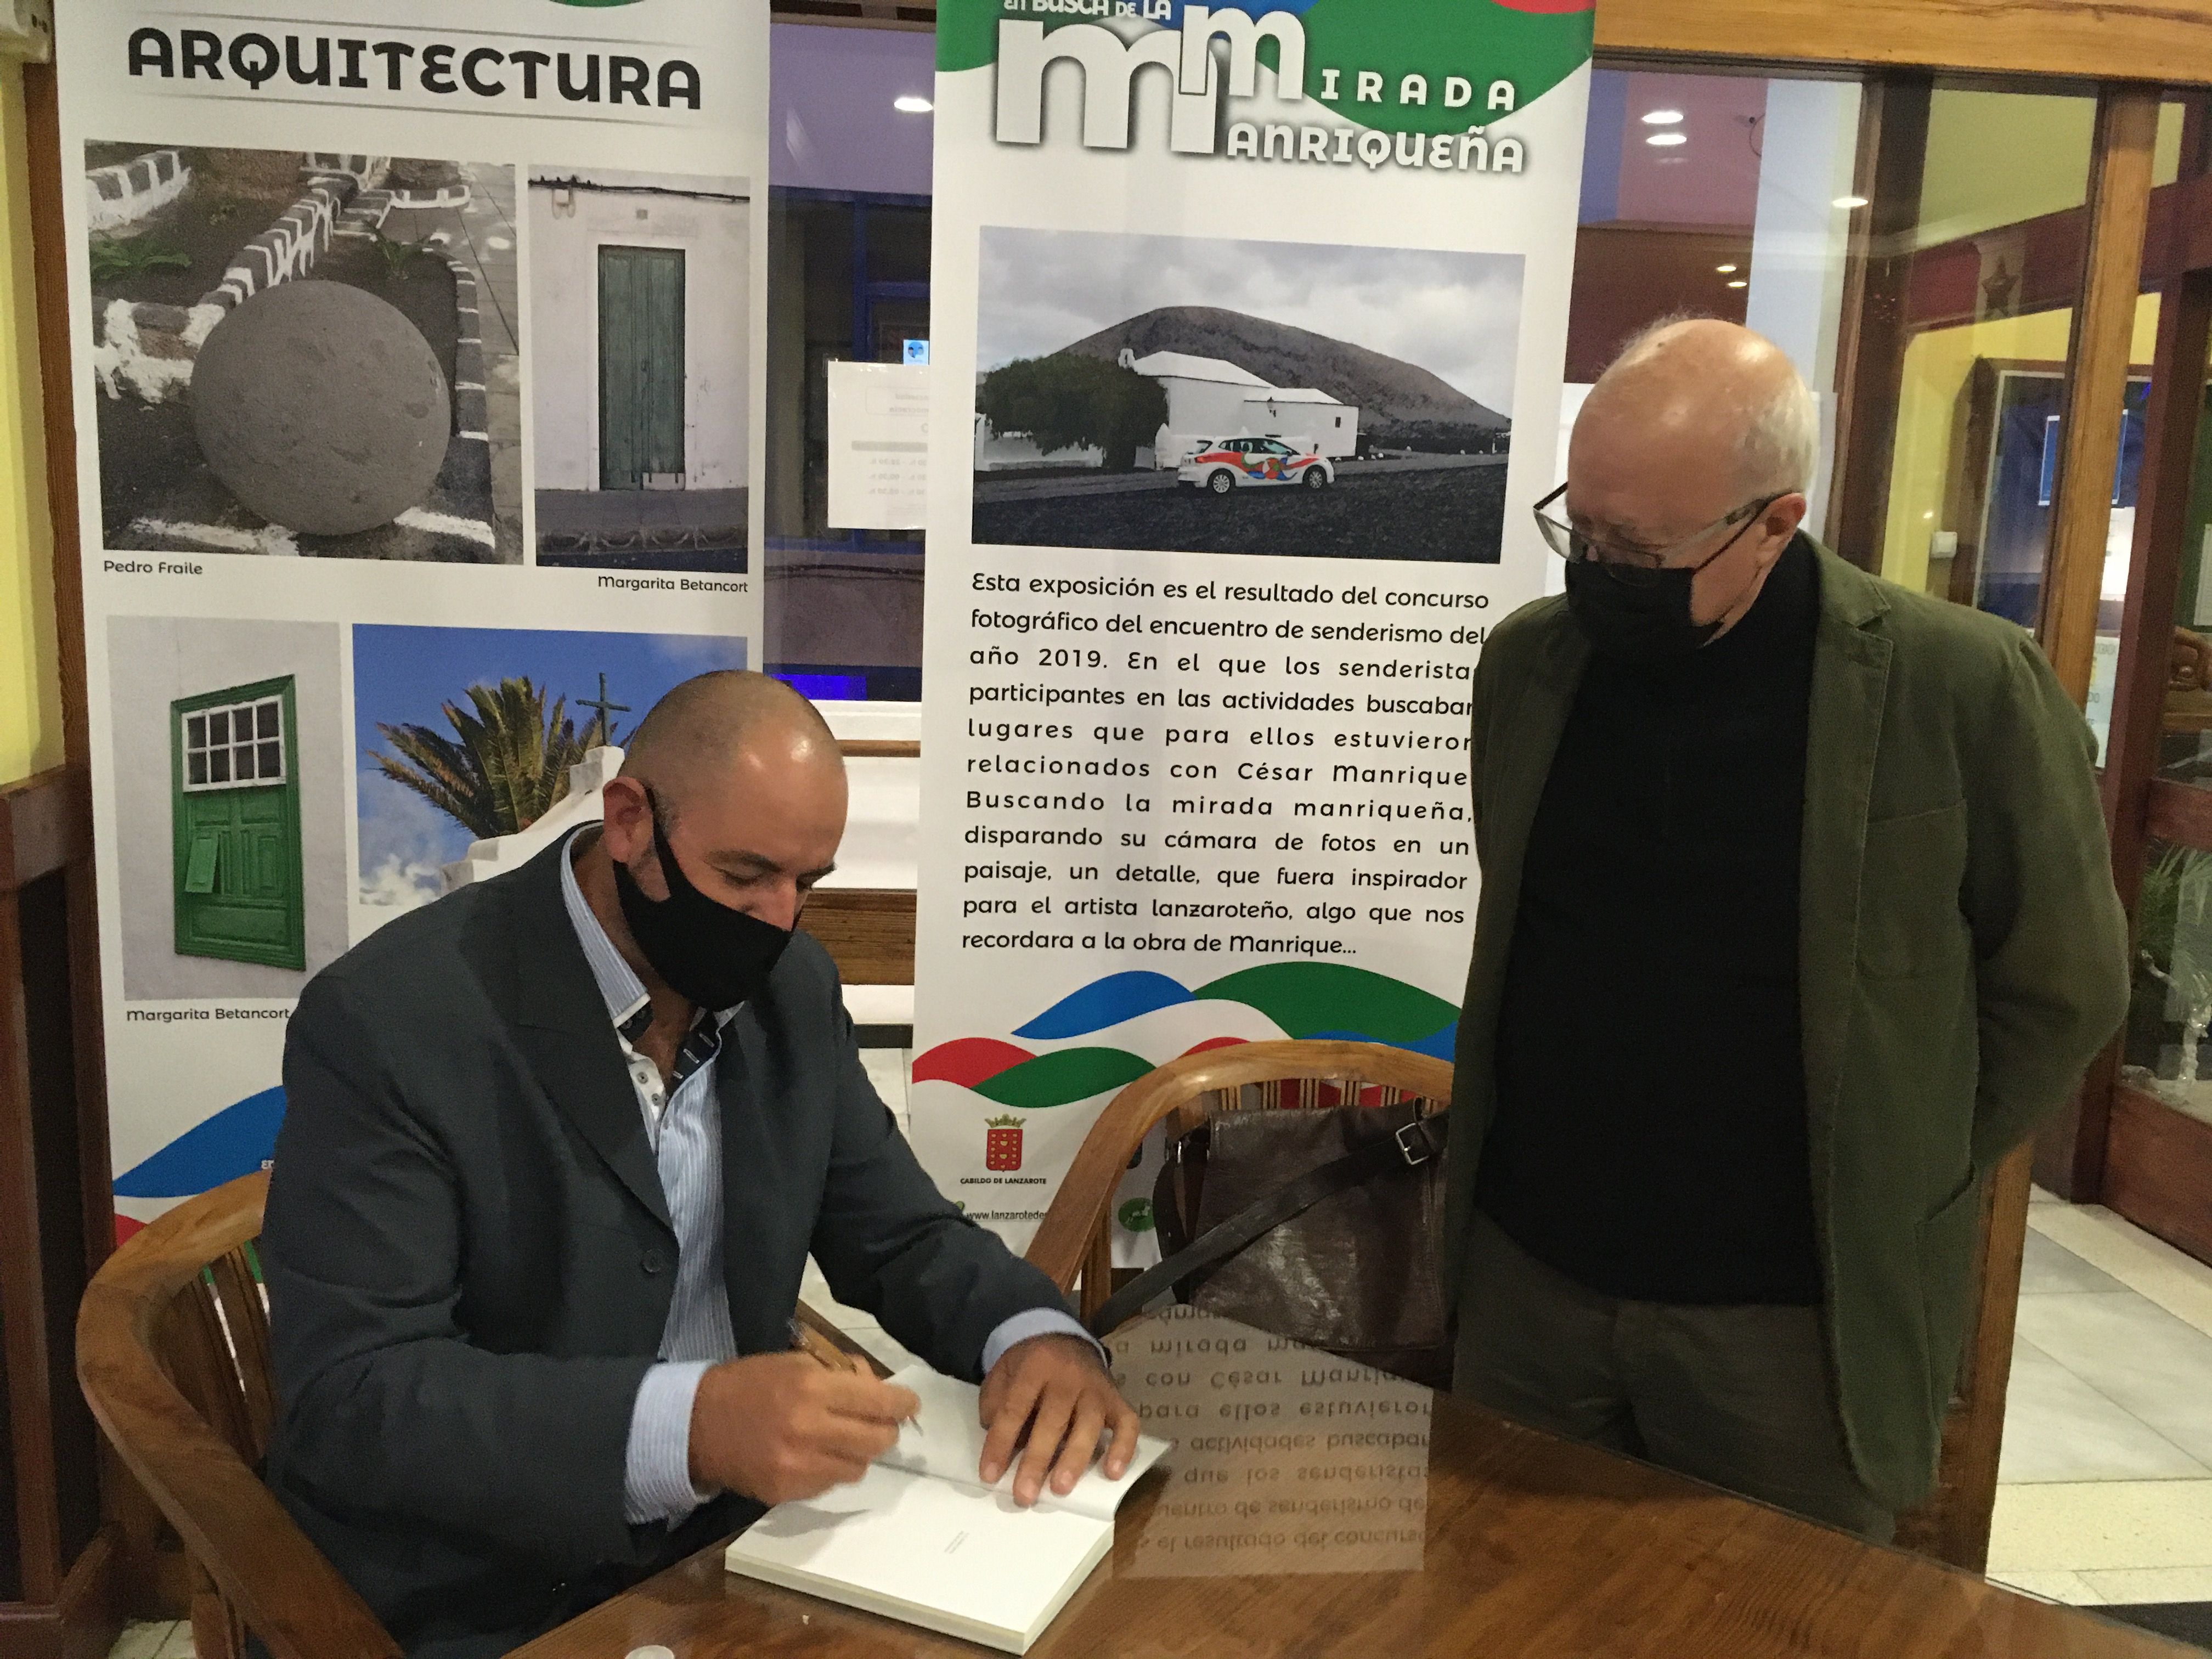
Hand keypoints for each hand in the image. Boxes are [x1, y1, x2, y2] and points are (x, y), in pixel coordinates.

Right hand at [688, 1353, 918, 1505]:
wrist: (696, 1424)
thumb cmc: (748, 1384)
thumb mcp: (795, 1362)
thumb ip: (839, 1374)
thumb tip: (877, 1386)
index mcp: (813, 1388)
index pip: (879, 1402)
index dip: (902, 1404)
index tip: (910, 1405)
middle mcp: (810, 1429)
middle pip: (878, 1440)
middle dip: (886, 1430)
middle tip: (881, 1423)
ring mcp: (798, 1466)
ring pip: (859, 1467)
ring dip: (859, 1452)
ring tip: (842, 1438)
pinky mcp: (787, 1491)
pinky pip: (830, 1484)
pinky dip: (832, 1470)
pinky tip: (816, 1455)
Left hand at [978, 1334, 1140, 1506]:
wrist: (1065, 1338)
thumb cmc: (1029, 1365)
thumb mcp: (1003, 1373)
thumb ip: (996, 1405)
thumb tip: (1000, 1447)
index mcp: (1035, 1365)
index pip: (1015, 1408)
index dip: (1001, 1442)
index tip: (989, 1476)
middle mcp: (1068, 1375)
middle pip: (1053, 1419)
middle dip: (1037, 1460)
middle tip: (1024, 1494)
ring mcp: (1096, 1387)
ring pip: (1089, 1424)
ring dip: (1075, 1458)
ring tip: (1060, 1488)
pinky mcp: (1117, 1398)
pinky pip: (1127, 1423)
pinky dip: (1123, 1449)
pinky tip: (1112, 1474)